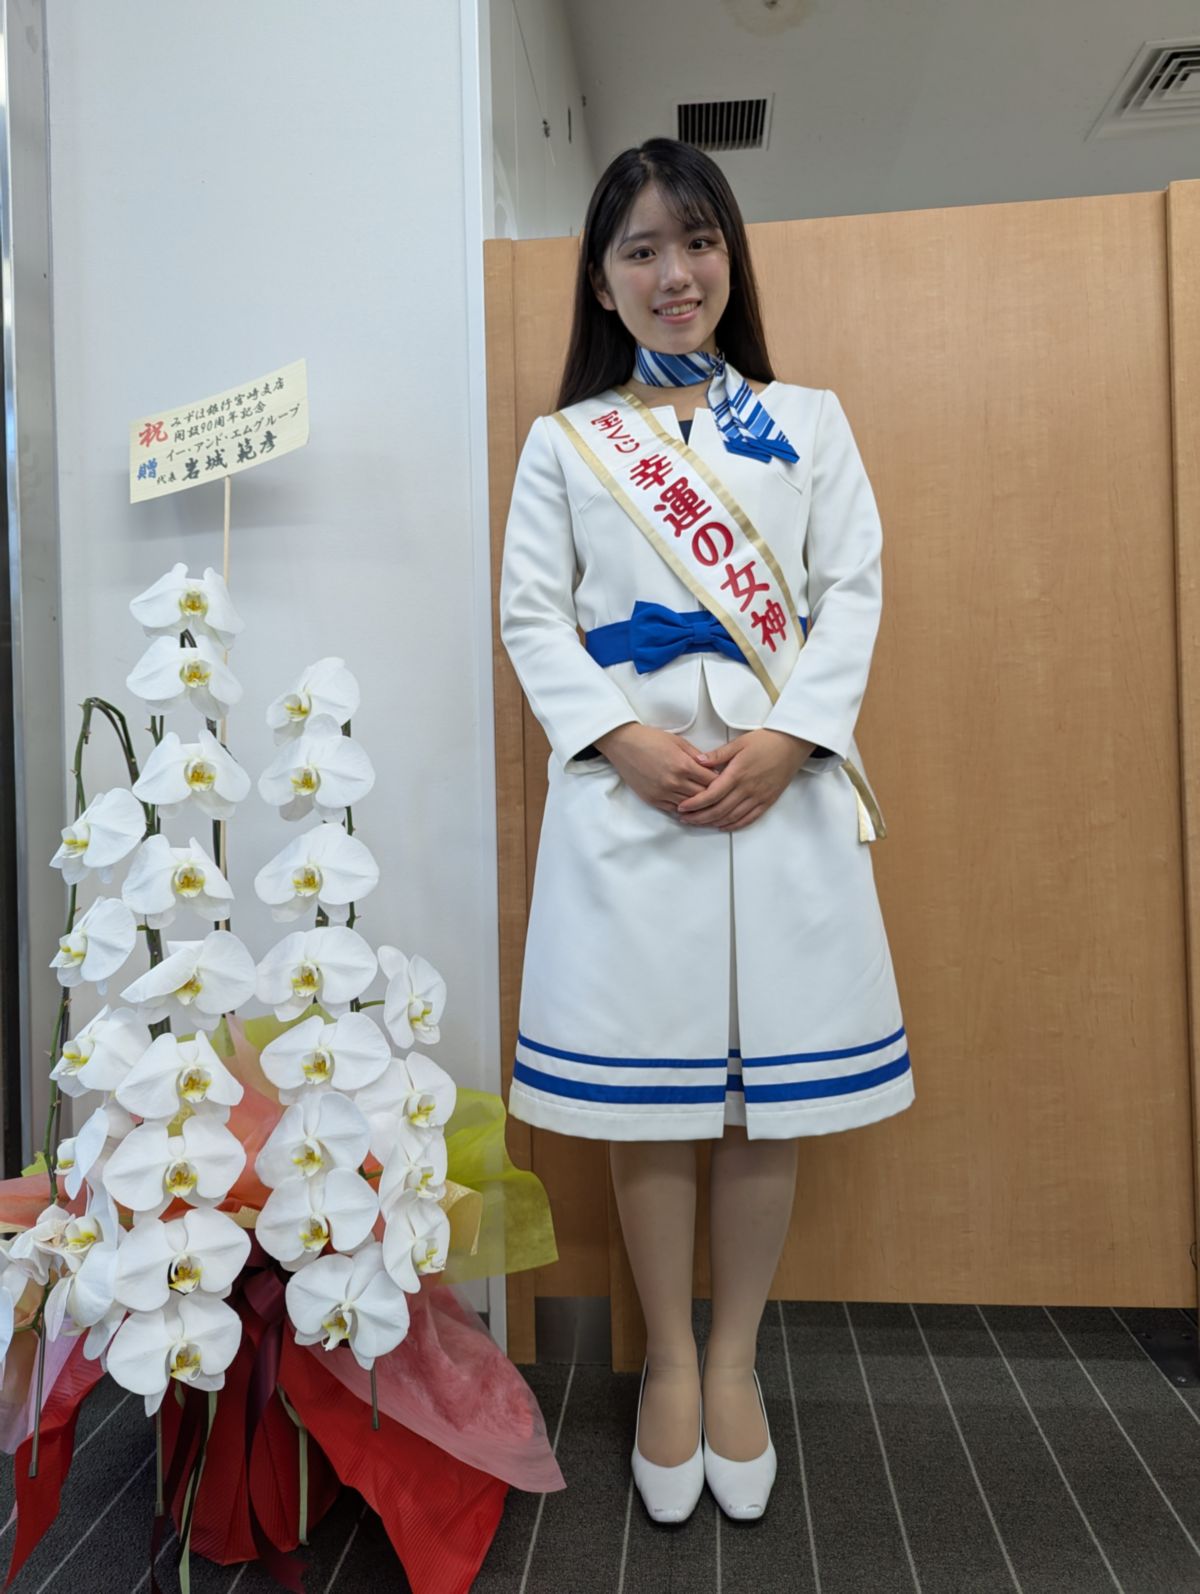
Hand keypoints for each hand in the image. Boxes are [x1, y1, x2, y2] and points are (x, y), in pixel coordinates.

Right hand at [594, 723, 717, 813]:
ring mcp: (663, 792)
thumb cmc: (650, 739)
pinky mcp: (653, 799)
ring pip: (690, 807)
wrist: (623, 744)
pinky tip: (692, 810)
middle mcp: (674, 781)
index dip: (722, 782)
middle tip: (722, 796)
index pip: (711, 781)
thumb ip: (696, 756)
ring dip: (701, 806)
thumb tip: (712, 767)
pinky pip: (674, 810)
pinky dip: (684, 811)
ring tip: (710, 806)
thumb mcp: (678, 741)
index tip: (727, 782)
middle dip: (714, 796)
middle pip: (703, 796)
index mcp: (683, 765)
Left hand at [675, 728, 812, 830]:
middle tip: (685, 818)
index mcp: (737, 773)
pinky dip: (734, 825)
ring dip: (713, 822)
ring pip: (732, 816)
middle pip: (719, 809)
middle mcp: (747, 788)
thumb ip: (718, 755)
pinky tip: (722, 825)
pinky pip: (749, 818)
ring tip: (699, 823)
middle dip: (699, 817)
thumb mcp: (739, 743)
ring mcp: (758, 797)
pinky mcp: (767, 801)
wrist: (793, 744)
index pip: (711, 794)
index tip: (682, 807)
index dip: (695, 803)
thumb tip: (697, 760)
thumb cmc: (766, 740)